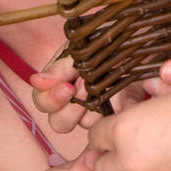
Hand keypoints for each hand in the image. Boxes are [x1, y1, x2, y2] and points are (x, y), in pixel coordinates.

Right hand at [30, 46, 155, 134]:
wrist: (134, 45)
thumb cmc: (101, 46)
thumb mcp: (78, 52)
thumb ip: (58, 68)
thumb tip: (35, 80)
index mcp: (57, 86)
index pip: (42, 102)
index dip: (51, 99)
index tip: (67, 87)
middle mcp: (71, 104)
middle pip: (58, 123)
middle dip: (70, 109)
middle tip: (84, 90)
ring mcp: (92, 113)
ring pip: (83, 125)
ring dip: (91, 109)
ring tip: (101, 90)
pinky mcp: (114, 116)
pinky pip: (109, 125)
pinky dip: (112, 113)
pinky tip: (118, 99)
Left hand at [84, 72, 170, 170]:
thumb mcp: (166, 91)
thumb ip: (140, 104)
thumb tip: (133, 103)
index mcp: (123, 131)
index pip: (95, 137)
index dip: (105, 130)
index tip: (113, 127)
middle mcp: (133, 163)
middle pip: (102, 169)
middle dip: (110, 157)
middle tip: (127, 144)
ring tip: (155, 153)